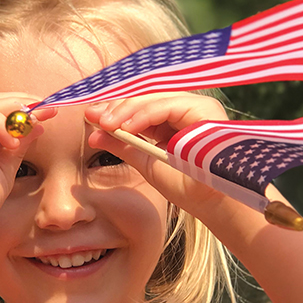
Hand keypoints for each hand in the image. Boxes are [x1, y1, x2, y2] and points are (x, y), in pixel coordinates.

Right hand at [0, 94, 56, 245]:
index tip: (51, 113)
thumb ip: (17, 147)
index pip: (2, 111)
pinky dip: (0, 125)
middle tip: (50, 110)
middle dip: (26, 104)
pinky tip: (11, 142)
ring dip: (16, 112)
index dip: (27, 110)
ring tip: (35, 123)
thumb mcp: (3, 170)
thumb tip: (37, 126)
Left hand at [84, 93, 228, 217]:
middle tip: (93, 117)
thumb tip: (93, 134)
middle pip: (145, 99)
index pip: (140, 107)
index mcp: (172, 121)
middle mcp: (185, 110)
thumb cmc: (185, 186)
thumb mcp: (145, 161)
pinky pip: (168, 105)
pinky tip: (127, 127)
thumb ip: (122, 145)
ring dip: (127, 110)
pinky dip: (145, 115)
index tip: (91, 117)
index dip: (115, 110)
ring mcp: (196, 106)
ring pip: (154, 99)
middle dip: (117, 107)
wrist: (211, 203)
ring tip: (106, 123)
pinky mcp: (204, 108)